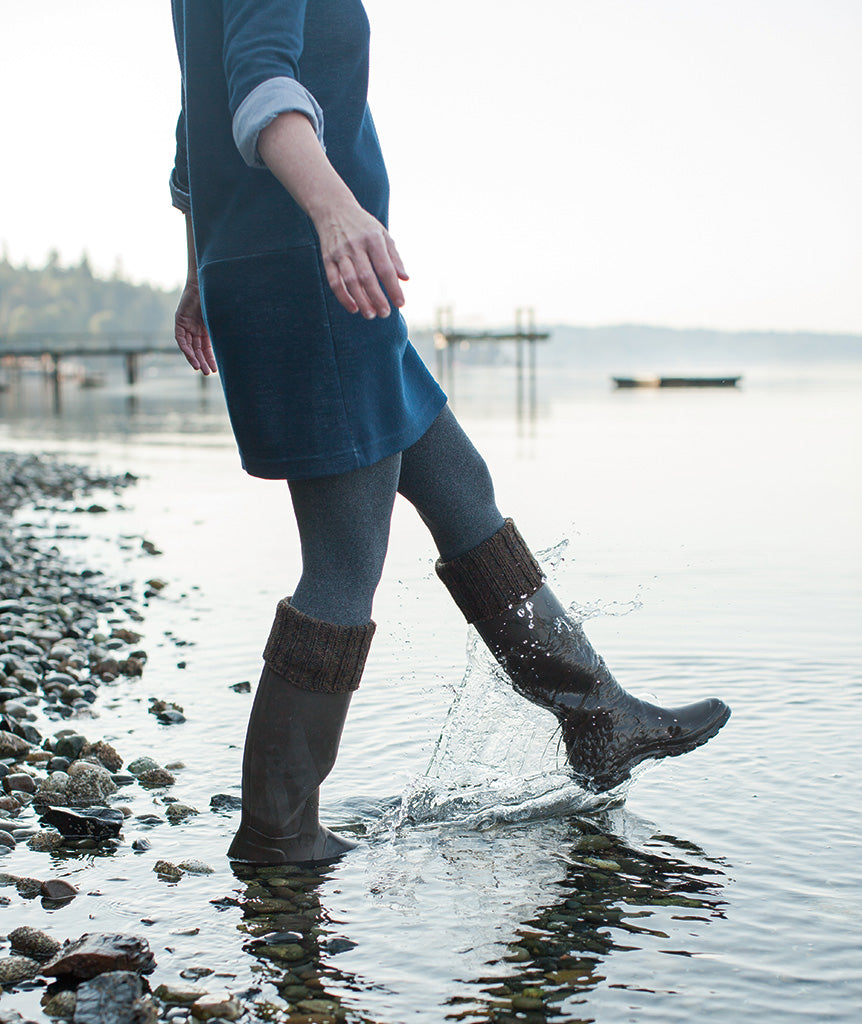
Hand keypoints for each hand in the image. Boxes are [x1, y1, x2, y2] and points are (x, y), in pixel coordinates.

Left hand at [174, 281, 217, 373]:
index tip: (216, 369)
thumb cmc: (216, 299)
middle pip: (198, 350)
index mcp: (206, 329)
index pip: (207, 348)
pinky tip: (191, 357)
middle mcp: (195, 329)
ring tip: (199, 368)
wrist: (205, 284)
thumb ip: (224, 331)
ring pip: (189, 347)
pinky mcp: (179, 322)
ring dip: (194, 358)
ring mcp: (187, 326)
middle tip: (207, 373)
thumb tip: (244, 343)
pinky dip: (186, 349)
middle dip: (202, 361)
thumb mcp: (221, 319)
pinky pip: (181, 339)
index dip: (211, 358)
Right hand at [314, 201, 408, 318]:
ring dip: (361, 300)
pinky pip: (334, 281)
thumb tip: (405, 279)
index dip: (393, 288)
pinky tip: (353, 308)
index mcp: (373, 239)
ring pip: (350, 281)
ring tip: (371, 315)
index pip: (385, 268)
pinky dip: (343, 296)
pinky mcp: (328, 259)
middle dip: (377, 298)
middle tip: (385, 314)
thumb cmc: (363, 226)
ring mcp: (340, 253)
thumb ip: (394, 257)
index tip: (401, 303)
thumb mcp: (382, 234)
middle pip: (367, 277)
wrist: (333, 209)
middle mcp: (356, 246)